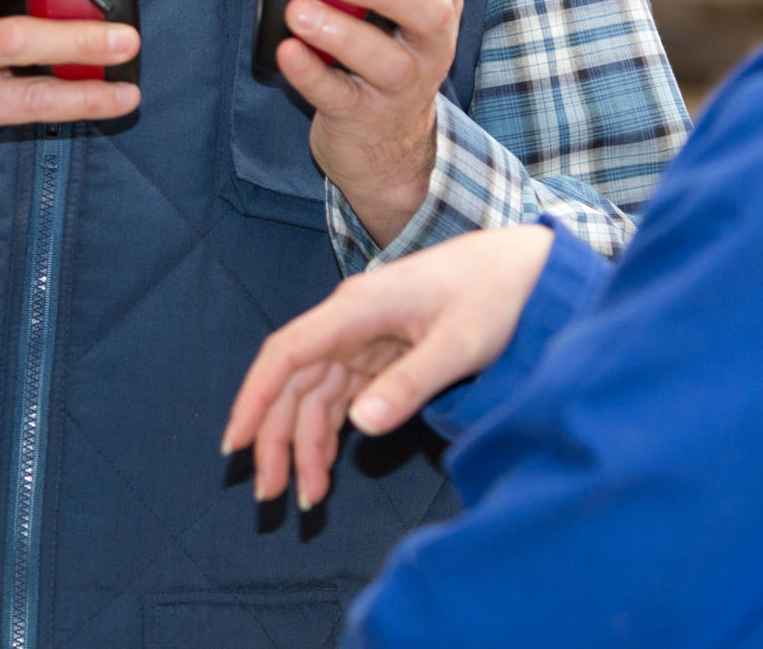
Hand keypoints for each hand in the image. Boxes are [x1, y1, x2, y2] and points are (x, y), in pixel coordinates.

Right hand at [221, 222, 553, 508]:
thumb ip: (411, 383)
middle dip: (276, 437)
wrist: (527, 266)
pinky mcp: (381, 352)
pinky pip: (341, 395)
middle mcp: (350, 320)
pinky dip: (331, 431)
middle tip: (269, 494)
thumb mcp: (460, 342)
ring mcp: (363, 337)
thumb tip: (359, 426)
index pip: (288, 352)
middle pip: (294, 381)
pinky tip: (325, 466)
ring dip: (303, 442)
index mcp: (358, 307)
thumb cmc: (498, 292)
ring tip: (303, 497)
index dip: (255, 397)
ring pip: (314, 394)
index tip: (235, 442)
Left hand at [271, 0, 466, 244]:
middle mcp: (430, 44)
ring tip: (299, 12)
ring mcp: (404, 86)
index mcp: (435, 3)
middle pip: (427, 12)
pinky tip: (288, 52)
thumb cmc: (374, 52)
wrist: (385, 142)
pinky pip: (340, 96)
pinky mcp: (367, 117)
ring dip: (340, 32)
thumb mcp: (372, 8)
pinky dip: (312, 74)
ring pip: (384, 60)